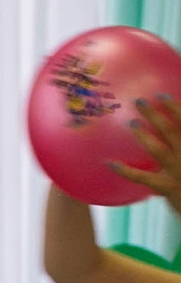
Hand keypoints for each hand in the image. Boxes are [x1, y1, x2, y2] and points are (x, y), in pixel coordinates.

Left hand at [110, 93, 180, 215]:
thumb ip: (179, 143)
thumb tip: (168, 134)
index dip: (176, 107)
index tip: (163, 95)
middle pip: (171, 129)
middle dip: (156, 114)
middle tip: (139, 101)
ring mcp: (178, 171)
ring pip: (158, 150)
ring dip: (144, 136)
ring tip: (131, 123)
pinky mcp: (167, 187)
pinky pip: (142, 177)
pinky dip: (125, 170)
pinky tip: (109, 163)